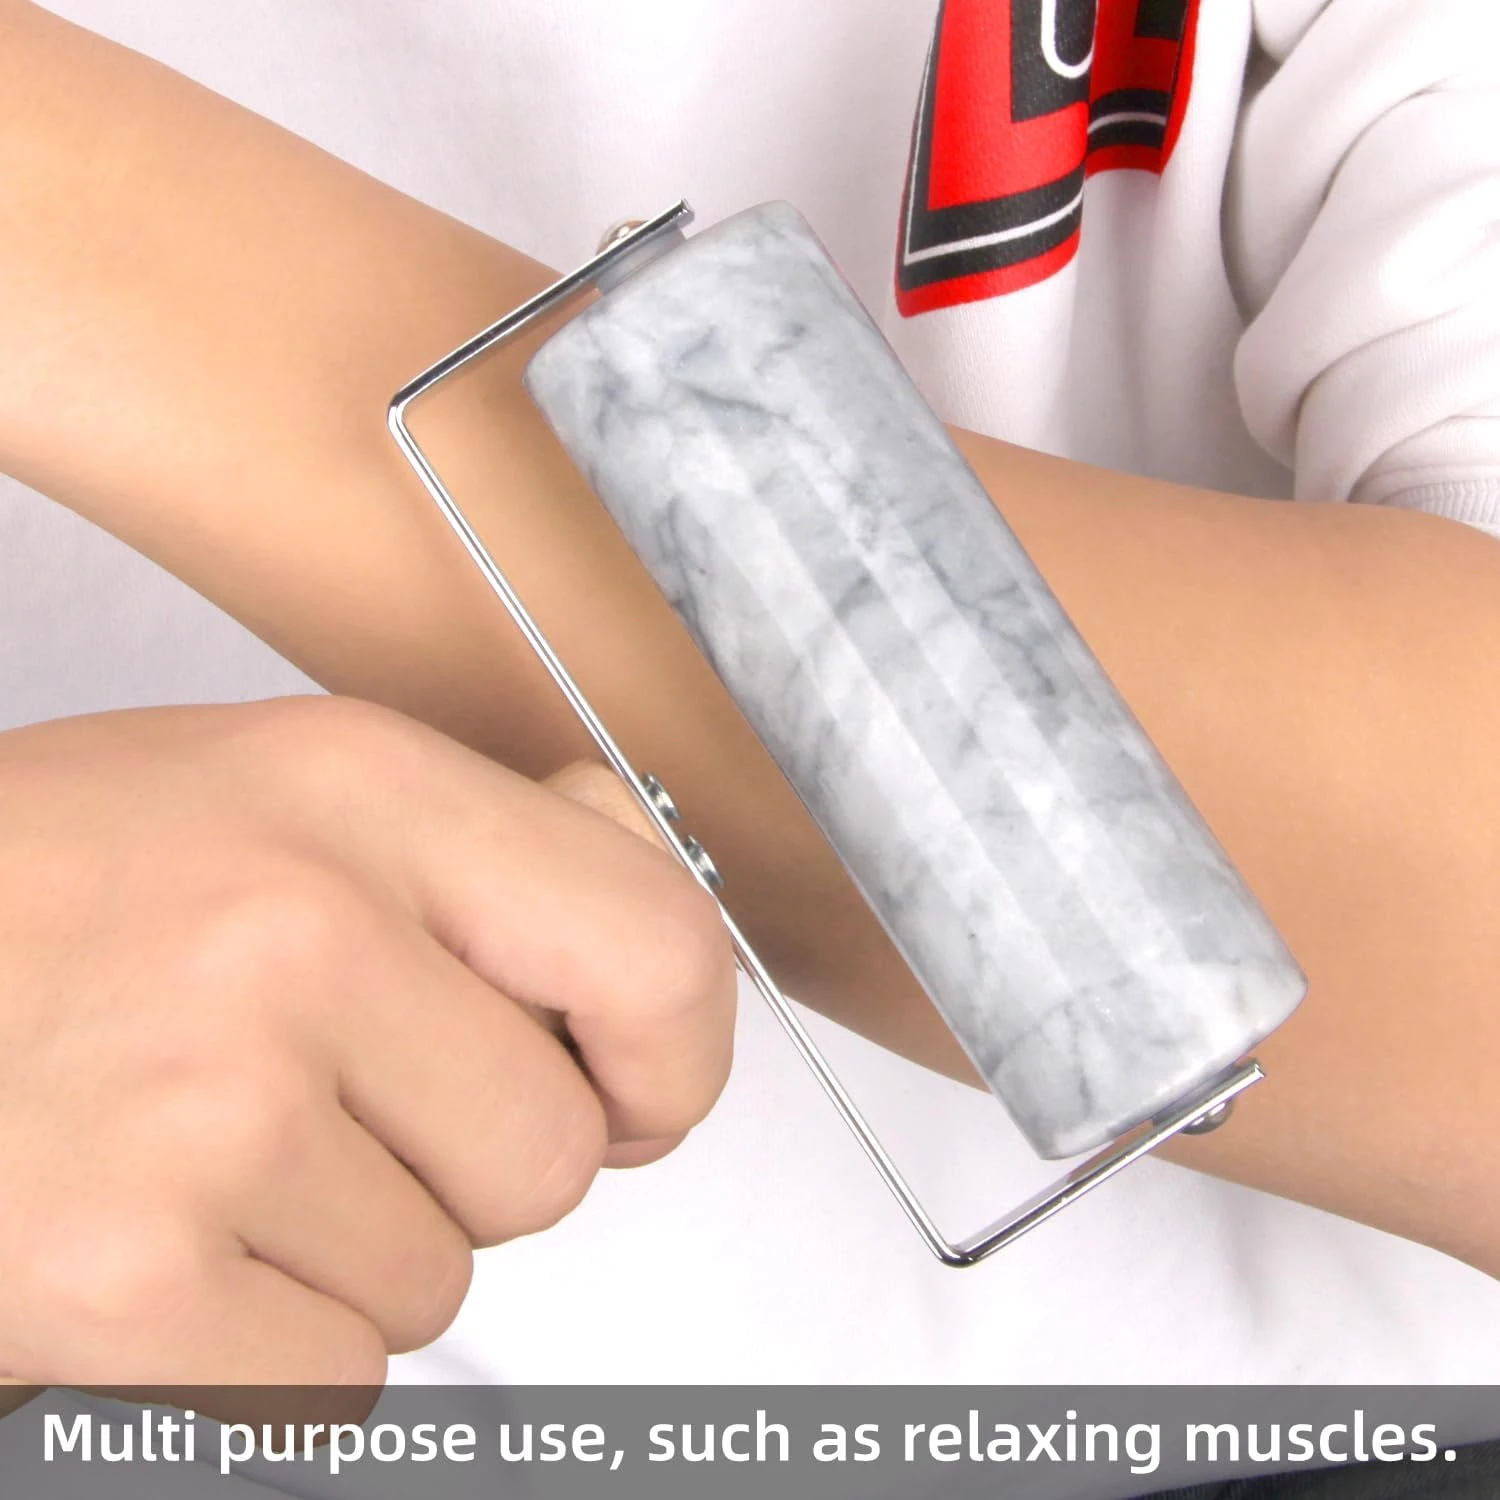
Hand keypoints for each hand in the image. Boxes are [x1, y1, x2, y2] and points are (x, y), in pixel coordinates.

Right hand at [0, 696, 734, 1383]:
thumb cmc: (55, 889)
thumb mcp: (284, 788)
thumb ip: (495, 842)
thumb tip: (654, 893)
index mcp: (364, 794)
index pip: (660, 954)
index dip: (674, 1060)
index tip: (632, 1094)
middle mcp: (297, 933)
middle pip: (553, 1160)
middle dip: (467, 1166)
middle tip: (320, 1103)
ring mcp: (207, 1110)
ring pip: (439, 1278)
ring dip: (349, 1248)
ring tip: (201, 1148)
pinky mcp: (120, 1281)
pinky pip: (327, 1384)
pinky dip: (259, 1348)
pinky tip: (157, 1242)